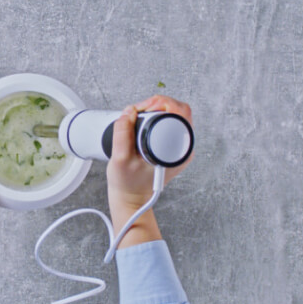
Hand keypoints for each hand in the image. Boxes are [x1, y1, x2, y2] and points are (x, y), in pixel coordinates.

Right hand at [106, 95, 192, 247]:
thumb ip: (122, 132)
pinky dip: (154, 118)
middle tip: (136, 113)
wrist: (132, 199)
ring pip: (173, 114)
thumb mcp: (119, 158)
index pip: (179, 111)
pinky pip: (168, 123)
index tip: (140, 110)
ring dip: (154, 110)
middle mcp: (183, 148)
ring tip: (137, 118)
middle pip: (177, 109)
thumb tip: (129, 111)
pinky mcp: (172, 147)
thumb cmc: (128, 183)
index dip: (158, 104)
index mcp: (177, 151)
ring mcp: (179, 147)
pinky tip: (141, 124)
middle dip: (155, 105)